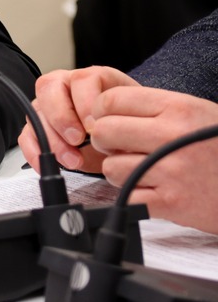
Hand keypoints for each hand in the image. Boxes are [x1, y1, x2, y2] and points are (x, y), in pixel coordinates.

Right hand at [19, 66, 133, 172]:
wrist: (124, 141)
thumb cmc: (127, 128)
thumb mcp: (132, 123)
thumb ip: (123, 125)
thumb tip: (109, 138)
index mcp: (93, 79)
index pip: (82, 80)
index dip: (86, 102)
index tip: (95, 126)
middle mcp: (65, 86)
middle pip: (50, 88)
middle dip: (62, 117)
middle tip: (77, 140)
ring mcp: (48, 106)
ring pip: (35, 112)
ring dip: (51, 139)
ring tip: (71, 160)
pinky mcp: (37, 127)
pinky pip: (26, 136)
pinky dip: (35, 152)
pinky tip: (49, 165)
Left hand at [89, 86, 217, 234]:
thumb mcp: (198, 113)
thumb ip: (155, 109)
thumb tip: (102, 111)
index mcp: (178, 108)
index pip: (111, 99)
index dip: (103, 112)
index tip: (109, 121)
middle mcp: (172, 135)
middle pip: (104, 131)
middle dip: (106, 142)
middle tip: (122, 148)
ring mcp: (171, 170)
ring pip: (110, 167)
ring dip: (120, 171)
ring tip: (143, 170)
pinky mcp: (170, 202)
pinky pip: (126, 195)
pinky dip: (134, 195)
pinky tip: (154, 189)